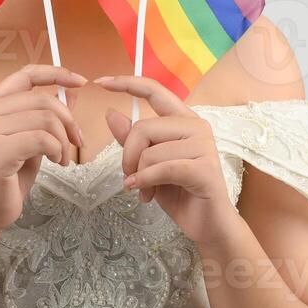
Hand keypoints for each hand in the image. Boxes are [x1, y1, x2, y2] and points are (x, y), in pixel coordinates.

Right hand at [0, 64, 87, 237]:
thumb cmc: (6, 179)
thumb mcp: (32, 141)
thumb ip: (46, 116)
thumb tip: (71, 93)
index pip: (25, 74)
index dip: (56, 73)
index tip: (80, 81)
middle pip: (42, 98)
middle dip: (68, 120)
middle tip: (77, 142)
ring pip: (46, 119)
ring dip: (63, 140)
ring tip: (62, 158)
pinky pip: (42, 139)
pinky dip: (58, 150)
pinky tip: (56, 163)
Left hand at [95, 74, 236, 244]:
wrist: (207, 224)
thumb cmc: (179, 192)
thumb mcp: (147, 164)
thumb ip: (131, 140)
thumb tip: (111, 113)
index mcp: (183, 120)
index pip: (155, 90)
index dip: (127, 83)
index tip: (100, 82)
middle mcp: (197, 127)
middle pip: (143, 128)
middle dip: (128, 157)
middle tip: (130, 177)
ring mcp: (204, 146)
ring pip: (150, 152)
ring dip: (140, 177)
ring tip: (145, 191)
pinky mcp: (205, 168)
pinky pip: (163, 169)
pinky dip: (147, 182)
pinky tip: (145, 194)